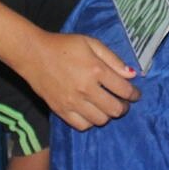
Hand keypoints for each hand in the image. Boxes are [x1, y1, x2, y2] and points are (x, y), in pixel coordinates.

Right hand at [16, 32, 139, 130]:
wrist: (33, 54)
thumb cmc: (64, 45)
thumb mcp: (91, 43)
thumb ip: (113, 59)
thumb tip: (132, 75)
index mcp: (96, 70)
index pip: (124, 90)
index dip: (134, 94)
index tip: (135, 94)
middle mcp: (86, 89)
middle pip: (115, 109)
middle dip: (124, 107)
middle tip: (123, 102)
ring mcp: (72, 102)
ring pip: (101, 120)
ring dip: (108, 115)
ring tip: (107, 106)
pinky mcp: (61, 111)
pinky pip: (82, 126)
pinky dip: (91, 122)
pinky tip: (92, 113)